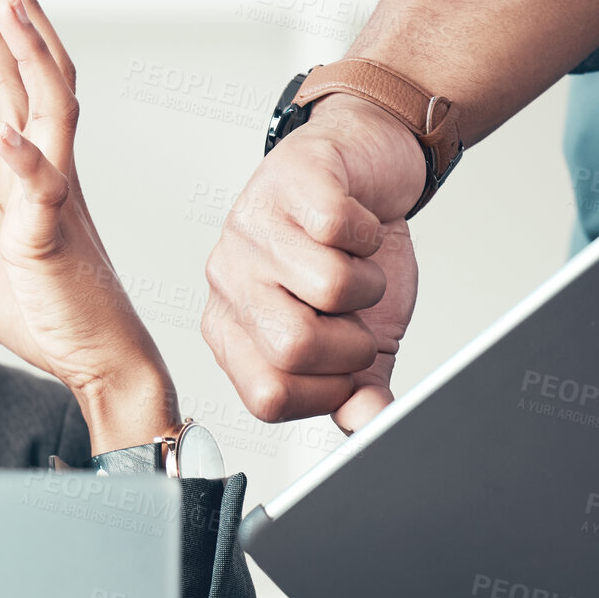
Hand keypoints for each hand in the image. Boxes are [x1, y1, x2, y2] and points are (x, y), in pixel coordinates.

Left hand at [0, 0, 174, 452]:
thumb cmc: (50, 318)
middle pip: (38, 77)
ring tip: (9, 3)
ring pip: (51, 107)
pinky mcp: (55, 237)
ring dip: (28, 54)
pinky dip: (22, 157)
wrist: (98, 363)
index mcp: (32, 176)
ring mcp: (58, 200)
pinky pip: (43, 187)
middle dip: (17, 18)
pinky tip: (1, 128)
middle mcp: (51, 173)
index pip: (14, 90)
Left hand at [201, 94, 422, 432]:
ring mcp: (249, 228)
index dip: (327, 392)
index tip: (347, 365)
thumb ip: (358, 389)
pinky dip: (371, 233)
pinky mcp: (286, 181)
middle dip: (352, 342)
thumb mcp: (360, 334)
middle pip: (293, 347)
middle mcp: (227, 281)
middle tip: (358, 315)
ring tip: (359, 264)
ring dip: (369, 283)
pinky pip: (339, 227)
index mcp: (232, 329)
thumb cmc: (353, 257)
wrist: (365, 169)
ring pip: (327, 287)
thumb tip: (370, 428)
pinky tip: (359, 226)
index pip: (268, 397)